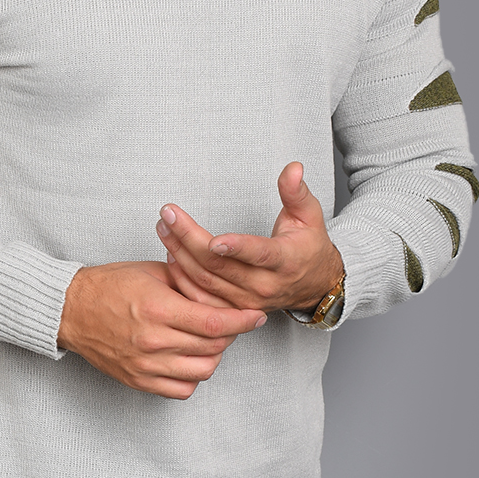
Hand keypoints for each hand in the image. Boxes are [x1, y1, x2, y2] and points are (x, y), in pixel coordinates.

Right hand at [57, 261, 266, 399]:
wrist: (72, 309)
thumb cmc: (109, 285)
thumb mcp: (152, 272)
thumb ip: (187, 283)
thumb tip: (220, 291)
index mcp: (158, 309)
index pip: (214, 323)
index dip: (242, 321)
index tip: (256, 317)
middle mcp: (153, 340)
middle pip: (213, 347)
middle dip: (231, 334)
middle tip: (232, 322)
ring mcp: (146, 365)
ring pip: (202, 370)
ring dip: (214, 355)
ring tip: (210, 339)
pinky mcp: (138, 380)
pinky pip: (181, 389)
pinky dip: (193, 376)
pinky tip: (190, 358)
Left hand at [155, 162, 344, 313]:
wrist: (314, 286)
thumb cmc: (308, 247)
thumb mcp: (308, 215)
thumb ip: (296, 191)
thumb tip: (293, 168)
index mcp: (285, 260)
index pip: (259, 254)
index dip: (236, 248)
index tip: (214, 240)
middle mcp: (265, 285)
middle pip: (220, 265)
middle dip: (189, 238)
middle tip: (169, 215)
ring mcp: (247, 301)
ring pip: (206, 281)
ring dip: (180, 254)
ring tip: (164, 228)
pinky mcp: (234, 309)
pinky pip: (202, 299)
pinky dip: (183, 278)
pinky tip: (171, 256)